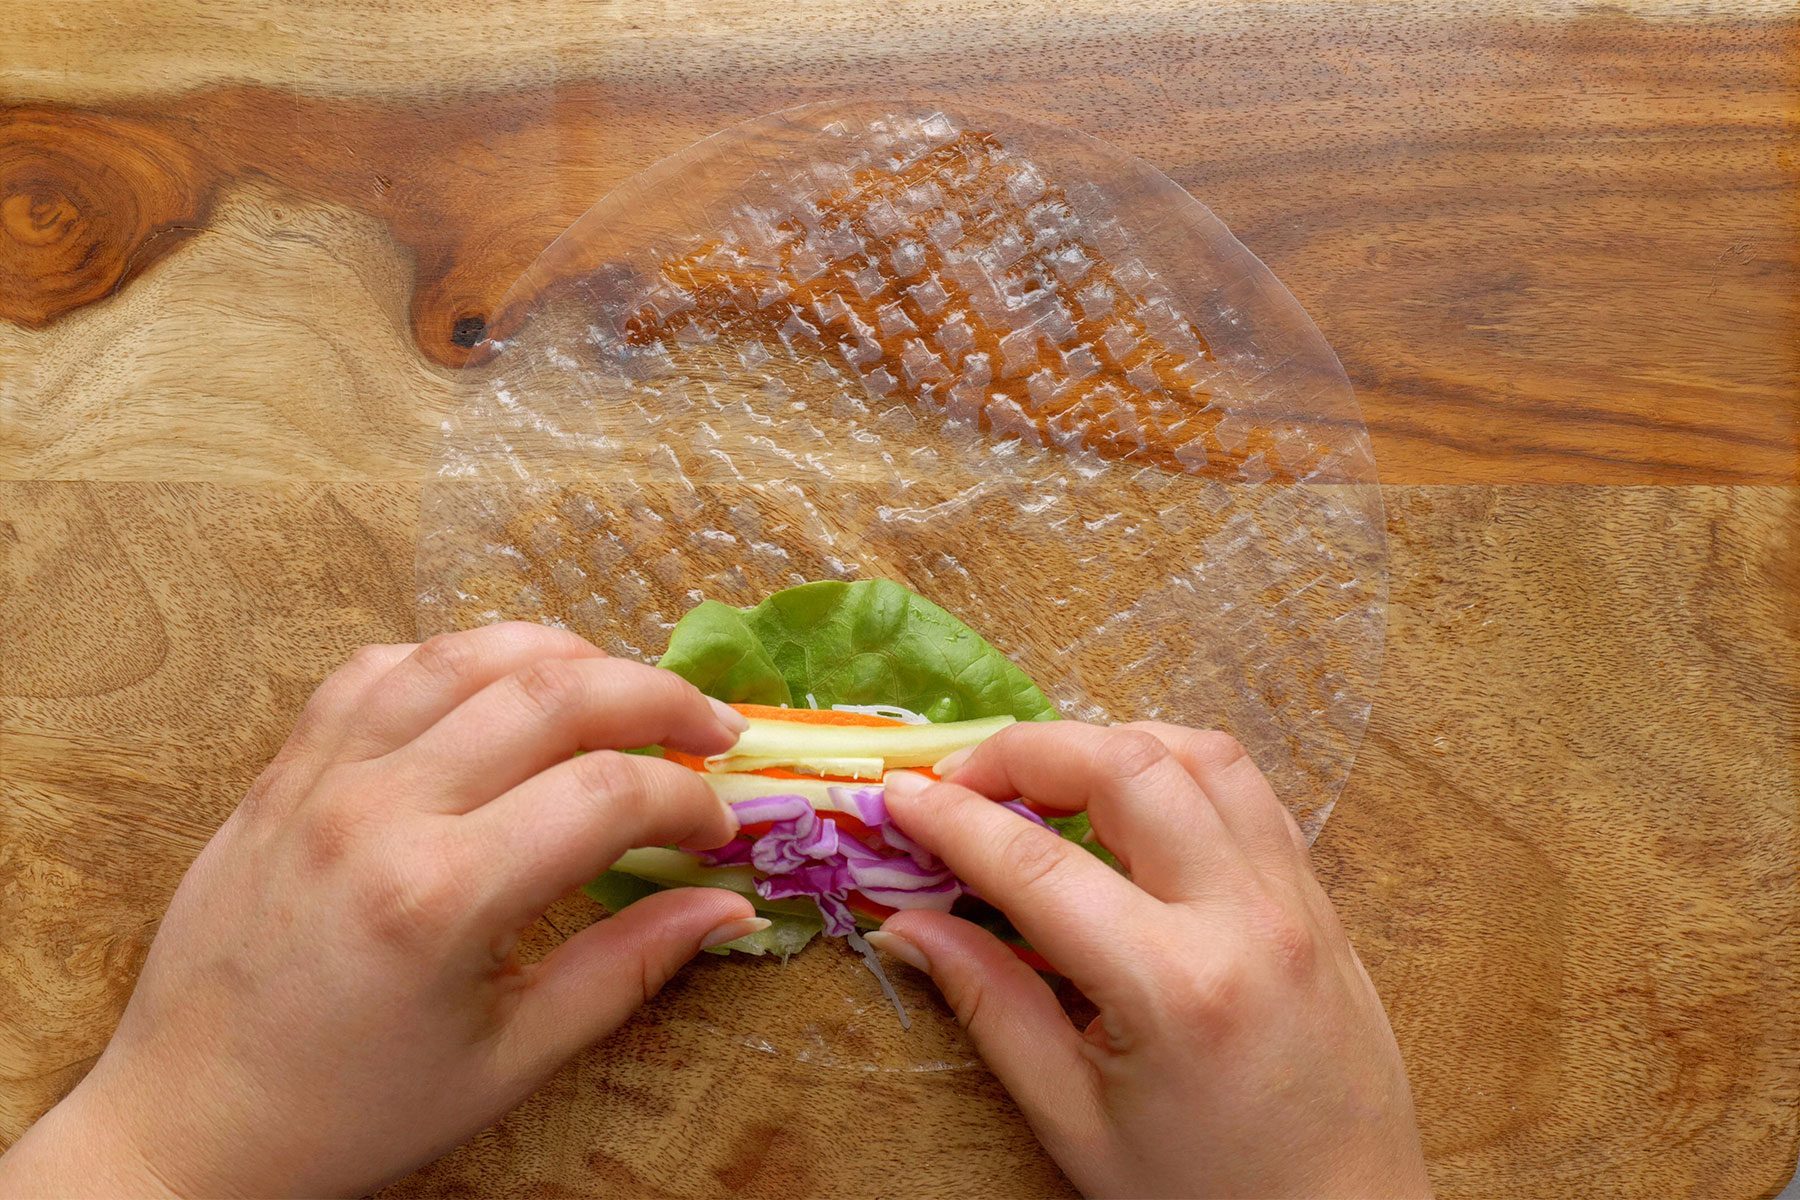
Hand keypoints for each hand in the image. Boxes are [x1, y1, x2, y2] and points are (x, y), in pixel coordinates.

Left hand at [0, 624, 761, 1198]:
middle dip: (658, 697)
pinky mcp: (284, 770)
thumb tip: (728, 908)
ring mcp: (321, 777)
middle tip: (711, 729)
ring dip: (566, 655)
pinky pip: (379, 669)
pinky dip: (457, 659)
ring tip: (623, 690)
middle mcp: (379, 811)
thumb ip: (626, 969)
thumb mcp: (507, 1062)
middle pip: (552, 693)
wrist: (185, 1125)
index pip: (607, 795)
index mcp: (440, 897)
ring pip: (466, 655)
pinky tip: (501, 688)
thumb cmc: (350, 1110)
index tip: (720, 826)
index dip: (689, 799)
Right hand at [875, 723, 1430, 1198]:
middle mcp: (1247, 920)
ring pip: (1201, 755)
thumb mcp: (1076, 1121)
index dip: (954, 819)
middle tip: (965, 784)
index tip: (899, 797)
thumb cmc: (1207, 1196)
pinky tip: (1130, 805)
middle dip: (1028, 751)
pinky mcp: (1320, 903)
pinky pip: (1249, 793)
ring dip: (1109, 745)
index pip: (1037, 863)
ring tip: (1046, 784)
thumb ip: (991, 1006)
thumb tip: (909, 926)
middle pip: (1128, 766)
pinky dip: (1177, 770)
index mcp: (1175, 987)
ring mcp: (1296, 901)